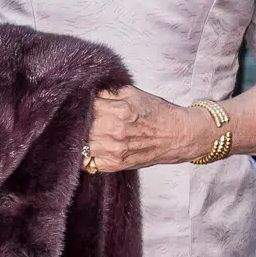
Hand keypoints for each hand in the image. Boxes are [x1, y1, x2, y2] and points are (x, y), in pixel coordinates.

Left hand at [83, 87, 209, 172]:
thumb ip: (108, 92)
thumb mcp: (133, 93)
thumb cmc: (156, 113)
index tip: (78, 104)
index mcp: (119, 111)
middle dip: (79, 121)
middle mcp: (114, 131)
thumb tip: (86, 91)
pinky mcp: (113, 165)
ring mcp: (113, 150)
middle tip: (78, 118)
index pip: (85, 106)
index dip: (80, 104)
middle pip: (81, 126)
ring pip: (80, 143)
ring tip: (85, 132)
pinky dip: (85, 154)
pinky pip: (87, 161)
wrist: (177, 136)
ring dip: (80, 138)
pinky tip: (89, 146)